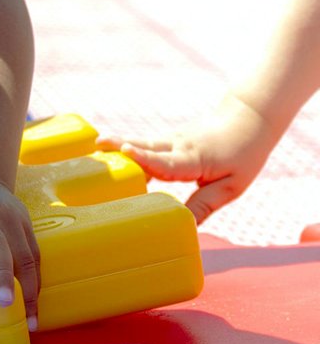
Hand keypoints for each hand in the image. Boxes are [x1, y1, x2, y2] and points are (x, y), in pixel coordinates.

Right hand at [97, 92, 279, 223]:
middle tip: (94, 147)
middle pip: (145, 147)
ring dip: (118, 146)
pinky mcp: (169, 139)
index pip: (165, 161)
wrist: (249, 117)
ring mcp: (171, 140)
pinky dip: (128, 149)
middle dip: (119, 146)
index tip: (124, 150)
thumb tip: (185, 226)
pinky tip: (112, 156)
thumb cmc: (244, 154)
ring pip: (142, 143)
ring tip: (93, 149)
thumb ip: (205, 204)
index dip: (144, 158)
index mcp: (193, 159)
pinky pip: (146, 145)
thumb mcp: (231, 186)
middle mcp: (177, 146)